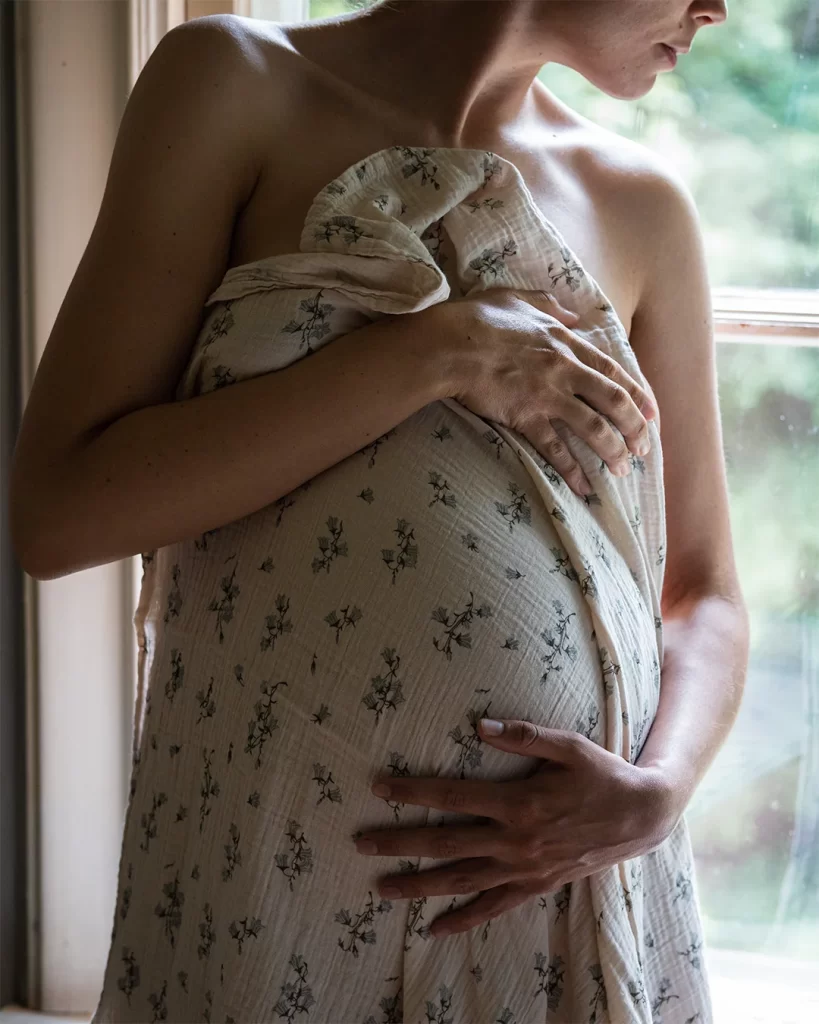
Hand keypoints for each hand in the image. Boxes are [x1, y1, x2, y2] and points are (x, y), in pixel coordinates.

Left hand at [354, 718, 681, 937]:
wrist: (642, 816)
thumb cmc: (602, 774)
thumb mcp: (568, 745)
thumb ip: (524, 736)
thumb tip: (479, 727)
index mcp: (518, 802)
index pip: (452, 795)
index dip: (413, 791)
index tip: (379, 788)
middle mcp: (516, 840)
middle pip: (445, 842)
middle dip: (400, 843)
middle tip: (361, 844)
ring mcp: (525, 868)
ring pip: (462, 880)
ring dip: (419, 885)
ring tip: (382, 888)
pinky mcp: (537, 885)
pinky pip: (494, 908)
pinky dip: (464, 919)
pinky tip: (436, 928)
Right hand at [434, 288, 657, 496]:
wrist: (451, 344)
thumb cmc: (478, 318)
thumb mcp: (518, 298)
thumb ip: (548, 305)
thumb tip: (571, 313)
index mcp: (565, 342)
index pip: (613, 370)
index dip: (637, 393)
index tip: (651, 412)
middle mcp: (565, 369)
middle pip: (613, 401)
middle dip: (634, 427)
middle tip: (644, 448)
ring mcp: (547, 394)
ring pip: (593, 426)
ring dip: (613, 450)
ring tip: (622, 469)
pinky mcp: (526, 416)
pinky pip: (555, 447)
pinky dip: (571, 469)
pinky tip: (583, 487)